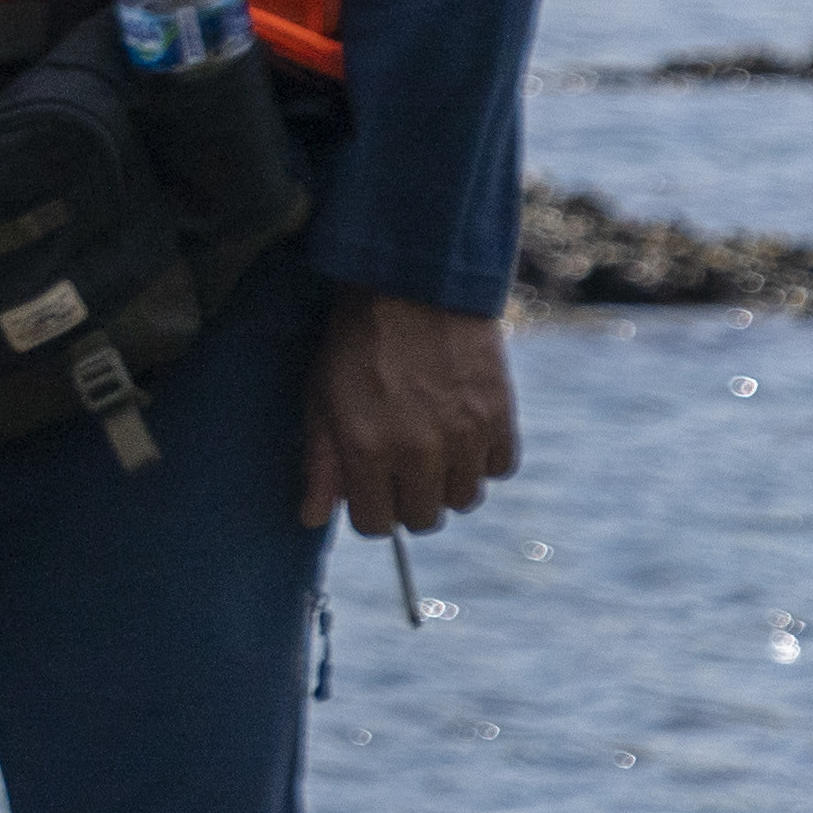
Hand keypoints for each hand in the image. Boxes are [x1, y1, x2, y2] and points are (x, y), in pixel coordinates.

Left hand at [298, 286, 516, 537]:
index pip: (375, 525)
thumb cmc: (356, 343)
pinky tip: (463, 432)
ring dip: (447, 482)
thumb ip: (320, 464)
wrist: (412, 287)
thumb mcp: (320, 397)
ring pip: (464, 500)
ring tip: (432, 446)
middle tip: (400, 467)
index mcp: (366, 449)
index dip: (370, 511)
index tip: (371, 489)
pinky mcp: (500, 417)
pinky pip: (499, 470)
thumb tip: (313, 519)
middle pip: (423, 519)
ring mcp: (464, 436)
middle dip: (407, 500)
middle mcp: (418, 451)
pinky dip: (483, 460)